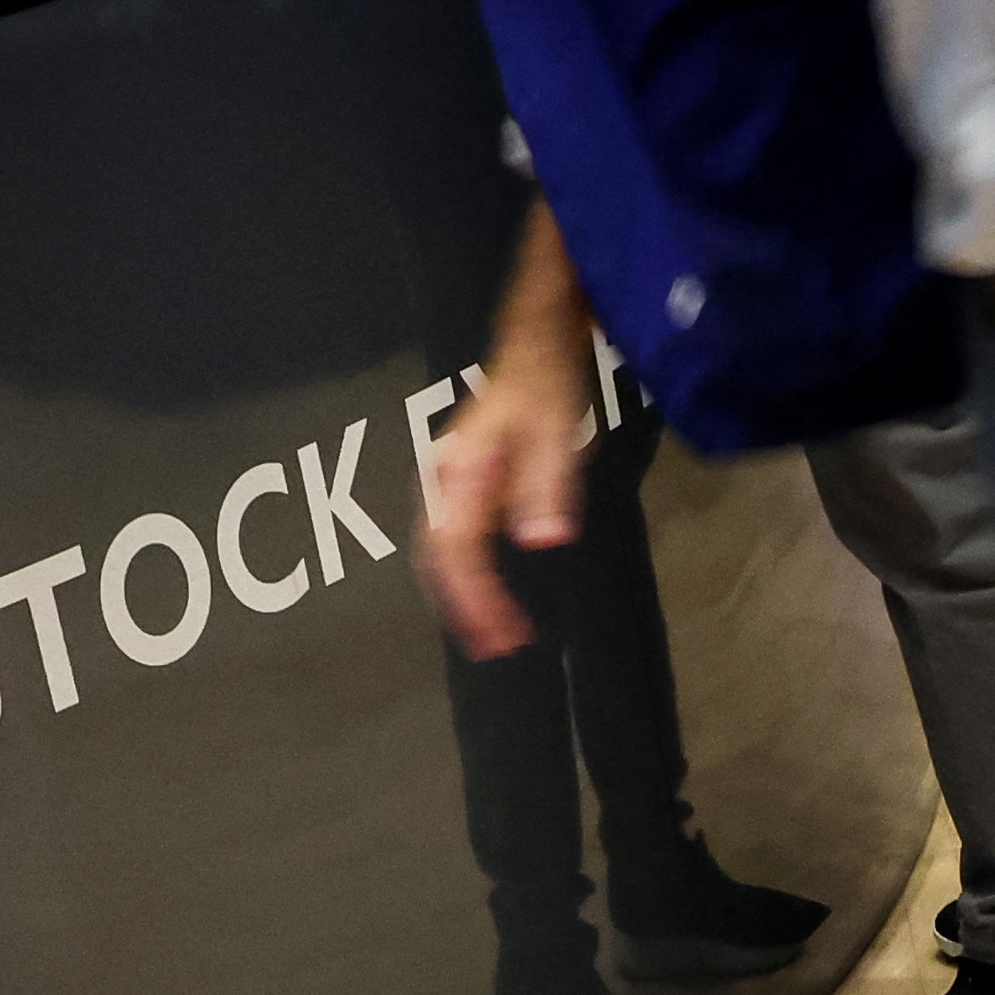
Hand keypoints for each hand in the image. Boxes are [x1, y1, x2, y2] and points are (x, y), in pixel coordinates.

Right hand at [419, 362, 587, 656]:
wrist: (532, 347)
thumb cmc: (545, 387)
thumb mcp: (557, 432)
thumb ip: (546, 486)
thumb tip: (539, 540)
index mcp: (463, 471)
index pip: (458, 549)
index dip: (476, 597)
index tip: (501, 632)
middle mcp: (443, 481)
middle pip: (437, 560)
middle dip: (464, 609)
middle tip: (496, 647)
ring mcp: (446, 484)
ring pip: (438, 555)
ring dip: (461, 597)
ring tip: (493, 635)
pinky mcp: (459, 489)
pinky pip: (451, 543)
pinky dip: (464, 577)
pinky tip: (487, 598)